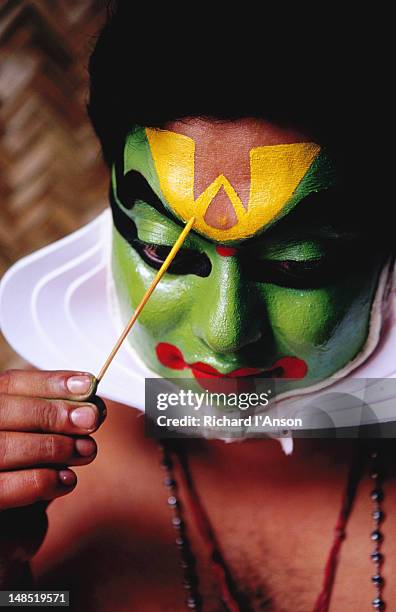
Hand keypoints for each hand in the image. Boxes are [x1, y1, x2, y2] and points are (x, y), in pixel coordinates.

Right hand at [0, 369, 105, 576]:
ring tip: (87, 451)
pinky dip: (40, 480)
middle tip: (91, 419)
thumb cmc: (26, 482)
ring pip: (4, 446)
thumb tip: (94, 407)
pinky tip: (67, 480)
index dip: (50, 382)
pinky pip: (2, 487)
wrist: (6, 539)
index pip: (11, 384)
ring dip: (54, 446)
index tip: (89, 384)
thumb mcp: (47, 447)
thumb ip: (64, 425)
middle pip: (5, 409)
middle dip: (55, 412)